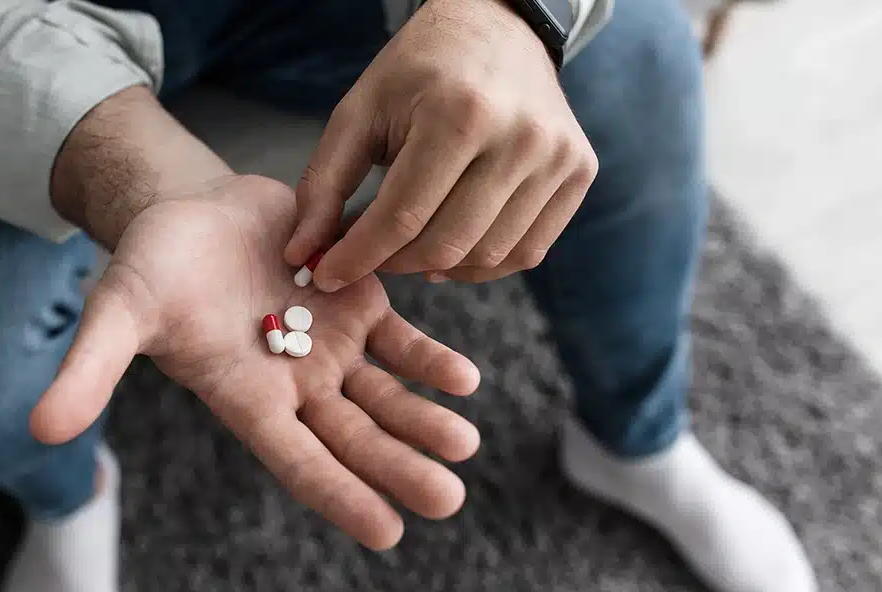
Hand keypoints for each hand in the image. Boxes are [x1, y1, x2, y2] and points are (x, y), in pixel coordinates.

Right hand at [31, 176, 481, 549]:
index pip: (297, 461)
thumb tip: (40, 433)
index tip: (388, 532)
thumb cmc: (152, 267)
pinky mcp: (358, 304)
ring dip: (423, 418)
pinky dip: (430, 358)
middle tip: (447, 500)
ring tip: (464, 441)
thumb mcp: (118, 311)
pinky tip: (465, 379)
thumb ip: (91, 369)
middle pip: (354, 437)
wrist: (194, 212)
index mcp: (246, 399)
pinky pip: (401, 338)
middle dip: (399, 467)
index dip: (339, 495)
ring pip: (385, 394)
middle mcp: (295, 384)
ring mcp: (332, 346)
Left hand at [286, 0, 597, 286]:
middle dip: (395, 264)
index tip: (326, 274)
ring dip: (438, 266)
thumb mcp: (360, 112)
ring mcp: (557, 157)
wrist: (497, 28)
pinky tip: (453, 248)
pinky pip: (528, 250)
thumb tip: (301, 254)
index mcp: (459, 115)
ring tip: (409, 249)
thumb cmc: (418, 71)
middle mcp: (520, 137)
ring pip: (488, 255)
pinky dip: (484, 263)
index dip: (358, 256)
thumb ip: (325, 184)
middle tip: (369, 257)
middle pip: (447, 243)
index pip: (402, 216)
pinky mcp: (580, 171)